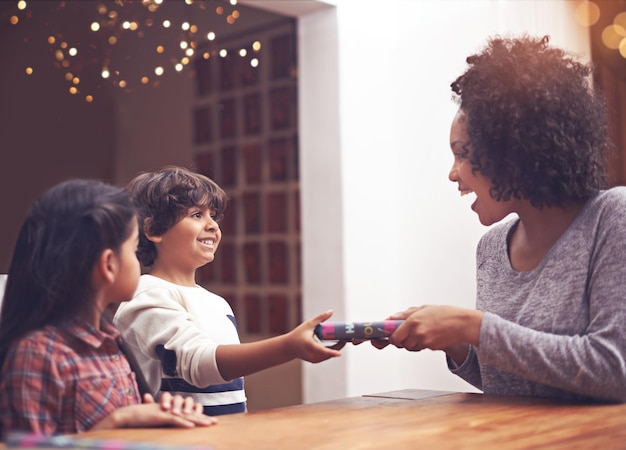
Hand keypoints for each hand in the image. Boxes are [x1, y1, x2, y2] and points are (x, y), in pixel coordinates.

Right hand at [92, 393, 216, 429]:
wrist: (127, 415)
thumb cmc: (141, 419)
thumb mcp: (156, 420)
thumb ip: (165, 420)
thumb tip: (174, 423)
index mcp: (171, 410)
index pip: (188, 414)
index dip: (200, 417)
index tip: (210, 421)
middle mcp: (171, 409)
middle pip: (190, 413)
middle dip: (203, 418)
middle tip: (215, 422)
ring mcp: (166, 412)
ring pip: (185, 415)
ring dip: (198, 420)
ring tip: (209, 424)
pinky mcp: (160, 416)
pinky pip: (174, 419)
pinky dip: (183, 422)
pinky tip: (192, 426)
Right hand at [287, 310, 342, 361]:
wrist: (288, 347)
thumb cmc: (298, 334)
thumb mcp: (308, 324)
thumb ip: (320, 318)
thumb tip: (331, 311)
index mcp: (309, 345)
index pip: (322, 350)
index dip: (331, 352)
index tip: (339, 354)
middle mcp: (311, 354)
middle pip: (328, 353)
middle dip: (338, 346)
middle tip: (346, 338)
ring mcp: (313, 359)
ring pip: (328, 355)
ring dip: (336, 349)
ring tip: (343, 340)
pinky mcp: (314, 361)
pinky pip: (325, 357)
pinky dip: (331, 352)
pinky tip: (337, 345)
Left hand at [385, 305, 481, 351]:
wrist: (462, 323)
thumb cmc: (444, 314)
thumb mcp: (423, 309)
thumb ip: (405, 314)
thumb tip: (391, 318)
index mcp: (412, 320)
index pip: (394, 336)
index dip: (392, 338)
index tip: (390, 338)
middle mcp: (416, 331)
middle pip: (401, 344)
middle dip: (402, 341)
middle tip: (409, 334)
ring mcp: (424, 340)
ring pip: (411, 347)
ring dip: (413, 343)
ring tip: (423, 332)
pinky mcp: (431, 346)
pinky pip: (422, 347)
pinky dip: (423, 344)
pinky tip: (431, 335)